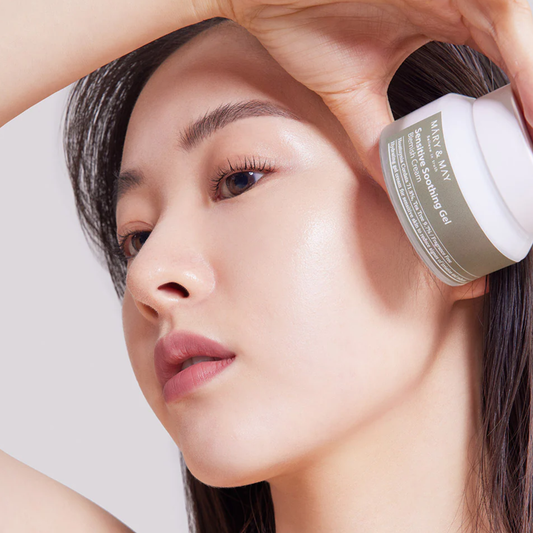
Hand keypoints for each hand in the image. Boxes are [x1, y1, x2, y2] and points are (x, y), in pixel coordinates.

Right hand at [215, 0, 532, 188]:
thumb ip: (376, 134)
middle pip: (526, 55)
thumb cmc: (303, 21)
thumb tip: (390, 182)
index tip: (518, 159)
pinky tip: (526, 107)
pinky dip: (526, 65)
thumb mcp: (350, 91)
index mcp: (450, 18)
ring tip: (529, 147)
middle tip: (527, 165)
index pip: (508, 68)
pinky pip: (509, 11)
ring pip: (526, 33)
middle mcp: (465, 0)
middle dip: (528, 111)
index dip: (521, 114)